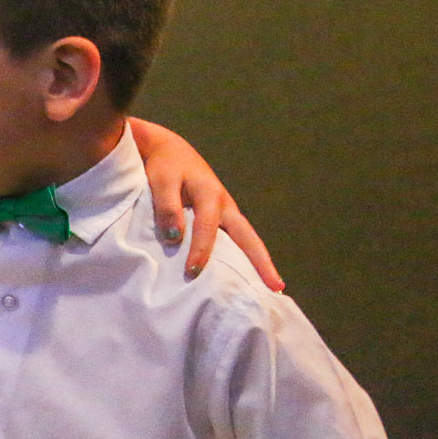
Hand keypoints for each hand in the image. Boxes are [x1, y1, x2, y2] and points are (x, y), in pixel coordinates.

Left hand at [130, 119, 283, 290]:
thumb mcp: (161, 181)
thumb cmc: (164, 166)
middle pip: (247, 237)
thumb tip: (175, 238)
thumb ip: (167, 207)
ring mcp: (226, 212)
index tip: (192, 273)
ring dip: (257, 262)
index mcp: (211, 195)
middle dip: (261, 262)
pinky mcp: (220, 217)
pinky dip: (242, 256)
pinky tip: (242, 275)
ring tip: (268, 288)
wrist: (168, 150)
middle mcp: (225, 205)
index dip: (200, 251)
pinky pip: (235, 239)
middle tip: (276, 288)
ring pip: (245, 240)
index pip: (207, 229)